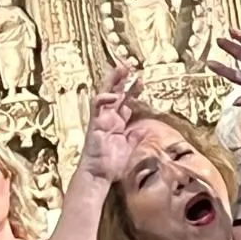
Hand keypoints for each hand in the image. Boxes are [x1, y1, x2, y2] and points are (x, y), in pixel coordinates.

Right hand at [77, 63, 142, 184]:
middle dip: (122, 79)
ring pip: (105, 93)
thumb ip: (137, 135)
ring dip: (113, 81)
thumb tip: (146, 128)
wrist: (99, 175)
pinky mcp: (94, 123)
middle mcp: (109, 117)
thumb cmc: (113, 164)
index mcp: (118, 122)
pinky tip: (114, 94)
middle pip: (115, 92)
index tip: (141, 79)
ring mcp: (101, 119)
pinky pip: (97, 106)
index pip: (126, 101)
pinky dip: (105, 98)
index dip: (133, 90)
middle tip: (130, 65)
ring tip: (121, 68)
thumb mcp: (131, 147)